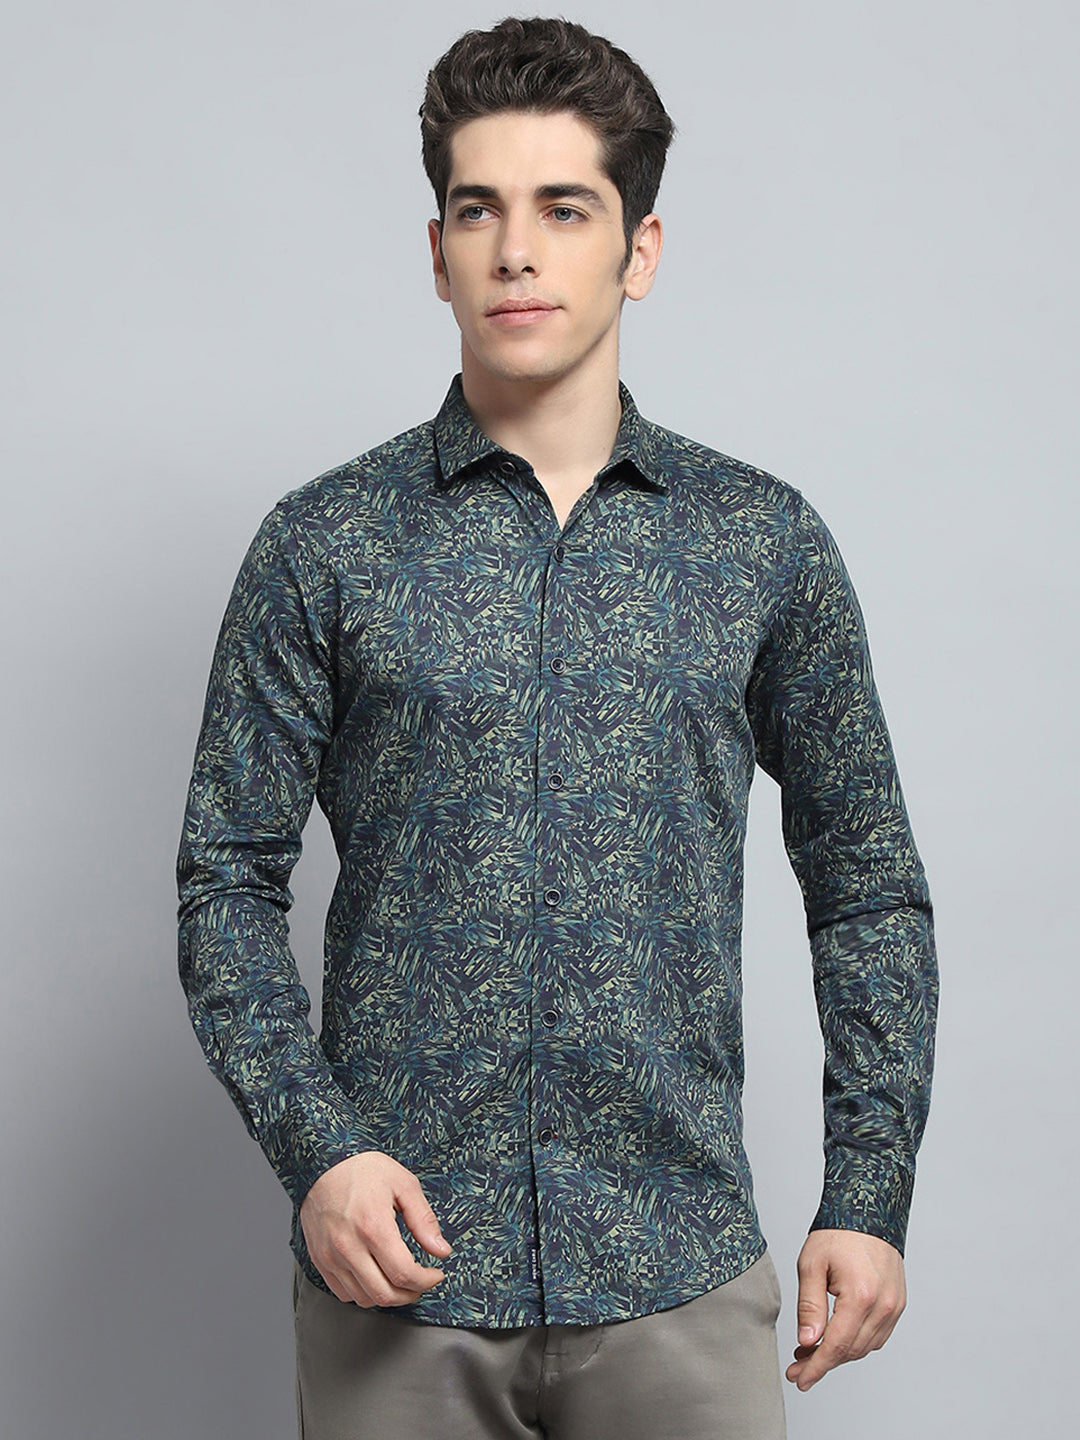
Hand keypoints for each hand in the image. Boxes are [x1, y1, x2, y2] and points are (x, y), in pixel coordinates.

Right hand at [299, 1151, 451, 1306]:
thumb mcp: (403, 1184)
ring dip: (388, 1296)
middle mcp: (348, 1247)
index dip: (426, 1281)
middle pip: (385, 1294)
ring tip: (400, 1280)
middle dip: (411, 1294)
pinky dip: (363, 1293)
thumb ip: (424, 1220)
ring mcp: (330, 1256)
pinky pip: (343, 1293)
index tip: (435, 1275)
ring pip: (364, 1298)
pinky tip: (375, 1276)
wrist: (322, 1163)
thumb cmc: (363, 1169)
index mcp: (373, 1227)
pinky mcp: (319, 1260)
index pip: (404, 1274)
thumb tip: (442, 1250)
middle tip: (421, 1282)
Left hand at [786, 1229, 905, 1390]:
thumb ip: (810, 1306)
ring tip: (812, 1348)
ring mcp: (894, 1306)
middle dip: (822, 1362)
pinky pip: (877, 1335)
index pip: (836, 1346)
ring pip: (864, 1347)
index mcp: (861, 1296)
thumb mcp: (812, 1265)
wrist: (867, 1210)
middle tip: (798, 1363)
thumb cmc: (838, 1233)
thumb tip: (807, 1342)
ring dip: (839, 1353)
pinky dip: (856, 1341)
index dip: (816, 1367)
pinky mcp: (898, 1304)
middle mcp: (883, 1306)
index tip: (799, 1379)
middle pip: (851, 1351)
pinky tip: (836, 1336)